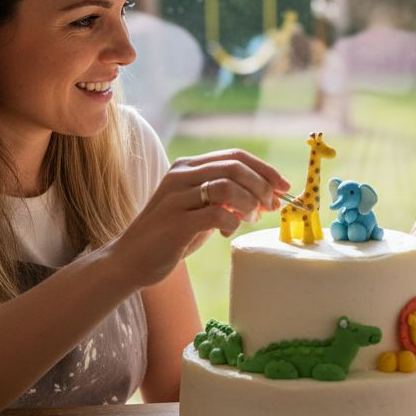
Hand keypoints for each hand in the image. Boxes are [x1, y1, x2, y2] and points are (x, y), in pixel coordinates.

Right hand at [111, 149, 289, 288]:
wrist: (131, 259)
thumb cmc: (171, 235)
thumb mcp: (201, 209)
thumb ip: (227, 200)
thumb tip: (267, 197)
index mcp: (188, 167)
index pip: (235, 156)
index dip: (265, 169)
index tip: (284, 187)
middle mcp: (181, 175)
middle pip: (236, 167)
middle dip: (262, 186)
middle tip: (270, 207)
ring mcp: (176, 197)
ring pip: (228, 186)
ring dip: (249, 203)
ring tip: (249, 219)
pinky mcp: (176, 222)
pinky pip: (217, 214)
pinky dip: (231, 222)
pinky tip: (226, 232)